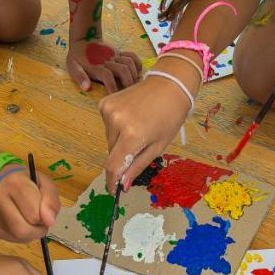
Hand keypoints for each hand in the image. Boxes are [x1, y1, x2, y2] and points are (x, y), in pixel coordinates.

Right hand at [0, 167, 59, 242]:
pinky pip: (10, 238)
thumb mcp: (45, 184)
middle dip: (37, 230)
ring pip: (16, 236)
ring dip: (31, 234)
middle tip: (41, 222)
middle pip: (22, 230)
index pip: (34, 214)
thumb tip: (49, 222)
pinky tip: (22, 223)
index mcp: (15, 183)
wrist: (3, 179)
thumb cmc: (28, 181)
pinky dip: (21, 236)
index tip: (45, 211)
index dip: (45, 218)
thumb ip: (51, 200)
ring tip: (32, 222)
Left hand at [67, 40, 141, 92]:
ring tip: (135, 85)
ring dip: (134, 74)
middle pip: (123, 70)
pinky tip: (138, 72)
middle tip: (130, 94)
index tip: (115, 97)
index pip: (107, 77)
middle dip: (128, 82)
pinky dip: (137, 63)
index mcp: (96, 66)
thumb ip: (79, 77)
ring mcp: (115, 56)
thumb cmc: (77, 56)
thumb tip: (86, 88)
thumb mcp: (72, 67)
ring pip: (129, 63)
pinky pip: (131, 55)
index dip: (112, 87)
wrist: (84, 38)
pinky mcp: (119, 53)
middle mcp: (107, 61)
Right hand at [99, 61, 196, 190]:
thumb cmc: (170, 117)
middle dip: (121, 158)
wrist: (170, 84)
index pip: (113, 166)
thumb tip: (122, 186)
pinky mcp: (105, 103)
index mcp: (132, 135)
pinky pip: (107, 125)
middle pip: (111, 152)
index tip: (113, 190)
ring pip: (109, 139)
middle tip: (138, 149)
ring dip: (119, 142)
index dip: (112, 180)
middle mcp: (116, 122)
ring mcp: (108, 111)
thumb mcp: (158, 146)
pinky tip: (131, 119)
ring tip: (138, 129)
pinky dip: (116, 128)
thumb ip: (137, 166)